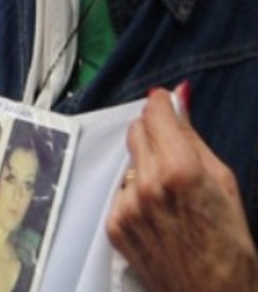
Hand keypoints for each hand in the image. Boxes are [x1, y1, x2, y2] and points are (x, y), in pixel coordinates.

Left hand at [106, 86, 257, 291]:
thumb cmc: (230, 244)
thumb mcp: (224, 183)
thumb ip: (194, 139)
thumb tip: (177, 100)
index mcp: (178, 170)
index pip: (154, 114)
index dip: (160, 104)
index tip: (164, 102)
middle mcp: (146, 184)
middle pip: (136, 132)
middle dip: (153, 130)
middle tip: (173, 146)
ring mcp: (125, 206)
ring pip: (128, 163)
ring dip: (145, 165)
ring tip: (172, 193)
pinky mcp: (114, 225)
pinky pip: (121, 193)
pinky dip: (136, 195)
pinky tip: (159, 214)